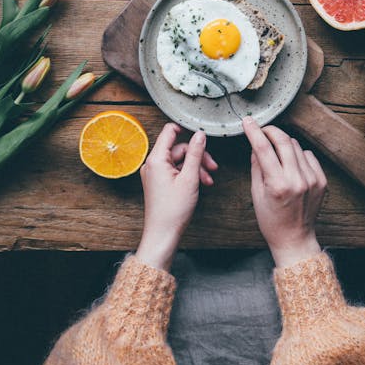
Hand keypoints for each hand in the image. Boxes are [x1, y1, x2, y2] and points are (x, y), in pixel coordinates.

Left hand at [136, 123, 217, 270]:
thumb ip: (196, 153)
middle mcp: (153, 164)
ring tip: (208, 179)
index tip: (200, 134)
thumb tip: (200, 135)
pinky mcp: (159, 182)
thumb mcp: (190, 178)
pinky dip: (188, 175)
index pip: (169, 131)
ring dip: (195, 168)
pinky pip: (176, 171)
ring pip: (180, 161)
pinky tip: (200, 184)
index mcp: (156, 159)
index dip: (186, 130)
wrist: (163, 234)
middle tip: (212, 167)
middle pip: (179, 149)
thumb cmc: (173, 210)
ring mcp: (155, 174)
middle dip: (197, 156)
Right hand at [242, 117, 326, 267]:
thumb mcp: (256, 194)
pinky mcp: (322, 181)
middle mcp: (297, 180)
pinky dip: (298, 155)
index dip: (254, 131)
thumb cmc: (271, 220)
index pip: (263, 149)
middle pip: (284, 141)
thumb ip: (256, 166)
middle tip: (262, 130)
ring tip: (276, 154)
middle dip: (270, 131)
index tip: (248, 122)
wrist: (294, 239)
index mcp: (278, 184)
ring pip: (297, 146)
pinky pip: (308, 156)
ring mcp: (312, 180)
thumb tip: (255, 144)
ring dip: (284, 144)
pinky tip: (291, 165)